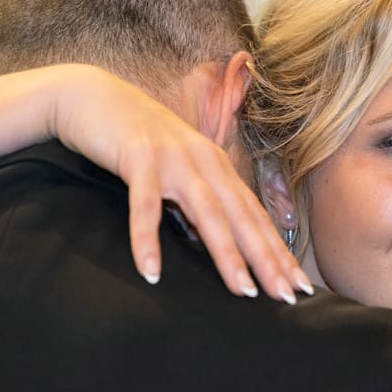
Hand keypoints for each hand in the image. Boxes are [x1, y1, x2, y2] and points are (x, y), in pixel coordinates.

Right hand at [51, 66, 310, 301]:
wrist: (92, 95)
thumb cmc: (136, 139)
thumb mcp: (176, 169)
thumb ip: (196, 201)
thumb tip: (211, 245)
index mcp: (217, 166)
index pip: (255, 215)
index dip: (278, 251)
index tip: (299, 286)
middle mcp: (204, 161)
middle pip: (242, 217)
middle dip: (267, 259)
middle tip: (287, 296)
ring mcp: (173, 159)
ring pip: (207, 212)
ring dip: (227, 253)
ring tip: (242, 291)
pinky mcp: (137, 158)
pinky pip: (144, 205)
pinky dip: (147, 239)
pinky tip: (151, 272)